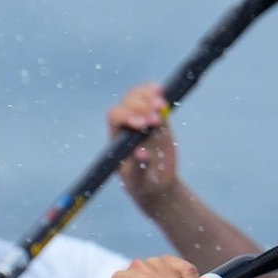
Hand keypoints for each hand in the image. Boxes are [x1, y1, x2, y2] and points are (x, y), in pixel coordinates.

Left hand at [109, 82, 177, 211]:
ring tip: (160, 106)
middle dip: (140, 107)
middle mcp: (127, 125)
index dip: (127, 115)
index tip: (141, 124)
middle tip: (155, 120)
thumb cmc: (141, 185)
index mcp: (117, 138)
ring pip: (140, 97)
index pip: (116, 117)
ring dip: (149, 97)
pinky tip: (162, 92)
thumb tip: (140, 153)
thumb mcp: (138, 181)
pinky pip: (155, 102)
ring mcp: (143, 119)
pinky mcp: (159, 119)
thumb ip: (137, 167)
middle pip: (128, 103)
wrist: (156, 186)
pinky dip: (157, 94)